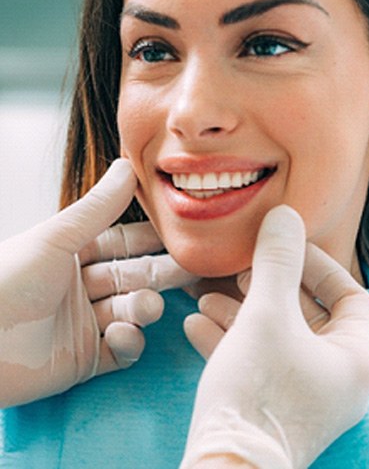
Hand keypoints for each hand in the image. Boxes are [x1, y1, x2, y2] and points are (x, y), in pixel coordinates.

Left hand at [0, 159, 195, 406]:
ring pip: (130, 312)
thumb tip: (128, 166)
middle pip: (132, 277)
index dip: (150, 239)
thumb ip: (98, 207)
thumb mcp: (56, 237)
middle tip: (192, 269)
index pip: (121, 243)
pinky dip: (127, 342)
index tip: (180, 234)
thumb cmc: (7, 282)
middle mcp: (79, 287)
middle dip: (160, 273)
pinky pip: (120, 350)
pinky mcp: (84, 360)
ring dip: (144, 308)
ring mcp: (84, 324)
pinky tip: (120, 334)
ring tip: (147, 307)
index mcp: (70, 254)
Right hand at [181, 206, 368, 468]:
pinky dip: (230, 340)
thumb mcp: (266, 314)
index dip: (317, 264)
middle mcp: (335, 378)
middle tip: (240, 270)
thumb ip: (277, 261)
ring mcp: (303, 395)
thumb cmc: (257, 390)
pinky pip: (257, 361)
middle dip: (267, 287)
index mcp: (354, 357)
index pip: (349, 295)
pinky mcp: (272, 407)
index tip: (282, 248)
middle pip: (306, 314)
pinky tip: (195, 324)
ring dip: (241, 311)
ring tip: (206, 295)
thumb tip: (284, 216)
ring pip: (275, 337)